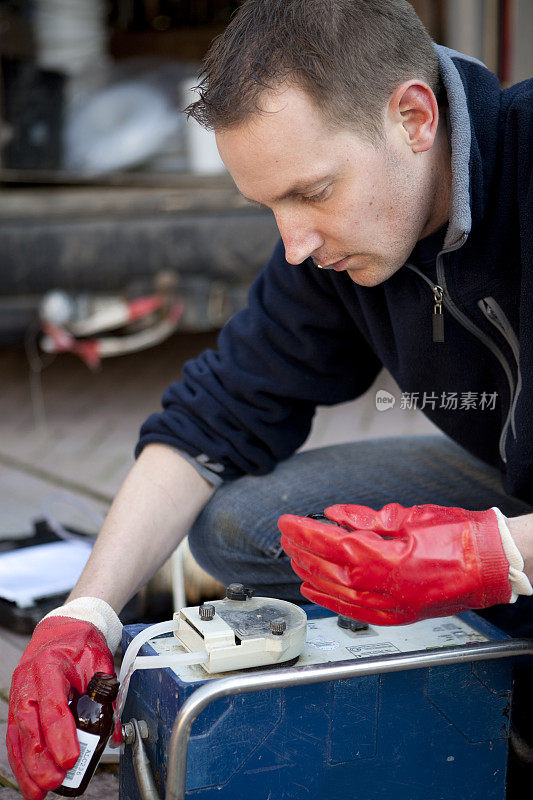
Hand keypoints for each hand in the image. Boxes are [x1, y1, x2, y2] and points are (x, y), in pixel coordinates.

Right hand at [7, 616, 114, 799]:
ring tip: (38, 792)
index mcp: (50, 667)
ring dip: (27, 766)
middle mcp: (29, 681)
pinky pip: (16, 734)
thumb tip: (115, 734)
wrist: (65, 626)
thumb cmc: (82, 643)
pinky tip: (28, 777)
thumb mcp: (100, 664)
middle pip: (30, 725)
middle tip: (54, 782)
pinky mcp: (19, 702)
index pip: (53, 707)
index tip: (69, 760)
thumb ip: (108, 697)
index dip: (60, 737)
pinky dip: (21, 757)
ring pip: (18, 734)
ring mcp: (20, 691)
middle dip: (40, 759)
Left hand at [279, 503, 511, 624]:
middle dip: (304, 552)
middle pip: (331, 571)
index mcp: (389, 560)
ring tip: (295, 560)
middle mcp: (388, 589)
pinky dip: (332, 600)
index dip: (306, 533)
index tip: (287, 522)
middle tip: (287, 537)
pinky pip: (357, 611)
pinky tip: (316, 590)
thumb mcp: (408, 516)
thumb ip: (366, 519)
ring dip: (312, 575)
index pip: (333, 546)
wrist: (492, 561)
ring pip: (339, 594)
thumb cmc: (459, 536)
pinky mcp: (401, 614)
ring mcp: (394, 606)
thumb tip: (334, 516)